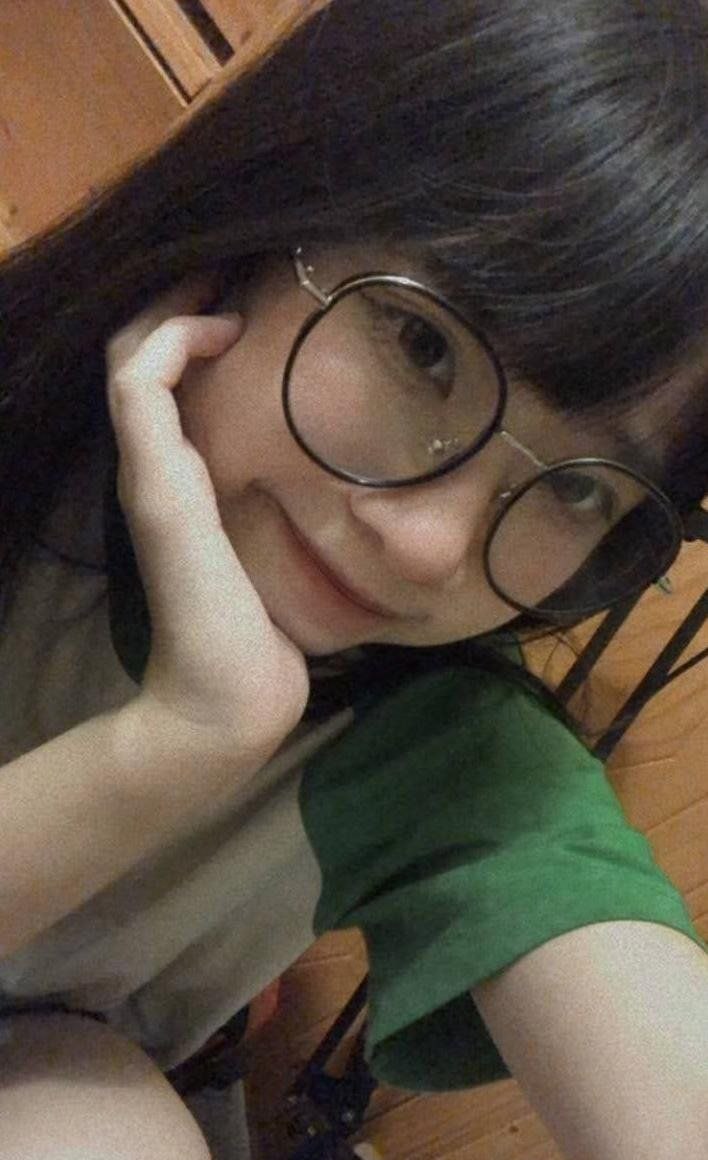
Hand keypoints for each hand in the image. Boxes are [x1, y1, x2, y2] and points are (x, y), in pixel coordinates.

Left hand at [105, 275, 309, 755]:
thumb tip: (174, 344)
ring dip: (216, 359)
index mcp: (148, 463)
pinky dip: (248, 410)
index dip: (175, 315)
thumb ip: (155, 429)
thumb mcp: (171, 511)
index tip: (241, 306)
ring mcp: (199, 504)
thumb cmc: (204, 611)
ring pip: (193, 406)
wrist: (226, 704)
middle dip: (190, 316)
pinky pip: (231, 448)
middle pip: (157, 373)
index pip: (137, 362)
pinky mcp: (234, 532)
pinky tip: (294, 415)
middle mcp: (166, 474)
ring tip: (273, 331)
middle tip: (255, 288)